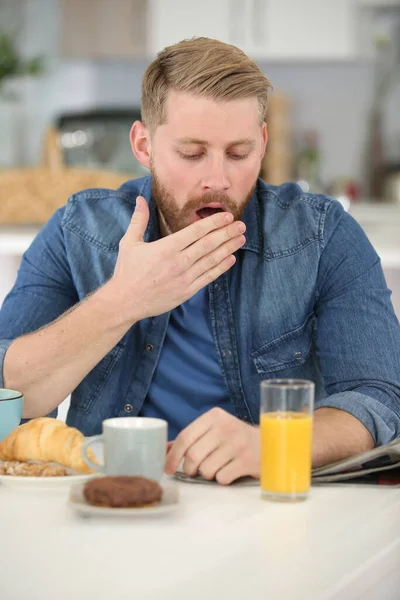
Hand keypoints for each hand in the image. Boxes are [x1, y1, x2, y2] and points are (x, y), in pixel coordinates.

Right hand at [109, 196, 245, 322]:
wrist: (125, 302)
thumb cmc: (127, 272)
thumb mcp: (129, 243)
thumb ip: (139, 220)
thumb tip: (140, 199)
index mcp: (167, 248)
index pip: (197, 231)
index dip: (215, 222)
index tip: (227, 216)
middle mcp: (179, 262)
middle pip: (209, 244)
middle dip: (227, 233)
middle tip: (241, 225)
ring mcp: (185, 278)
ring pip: (212, 260)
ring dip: (228, 248)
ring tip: (241, 239)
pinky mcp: (187, 291)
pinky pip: (208, 277)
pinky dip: (221, 267)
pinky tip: (230, 259)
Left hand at [165, 408, 259, 484]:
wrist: (272, 442)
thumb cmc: (236, 438)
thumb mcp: (215, 430)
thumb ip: (191, 438)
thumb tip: (165, 450)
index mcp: (214, 416)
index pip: (185, 437)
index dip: (172, 456)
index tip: (167, 468)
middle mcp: (226, 427)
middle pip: (193, 455)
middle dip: (189, 469)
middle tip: (193, 471)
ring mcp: (238, 443)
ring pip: (206, 469)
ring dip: (207, 475)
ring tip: (216, 468)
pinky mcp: (248, 461)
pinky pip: (222, 478)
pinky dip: (222, 479)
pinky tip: (230, 471)